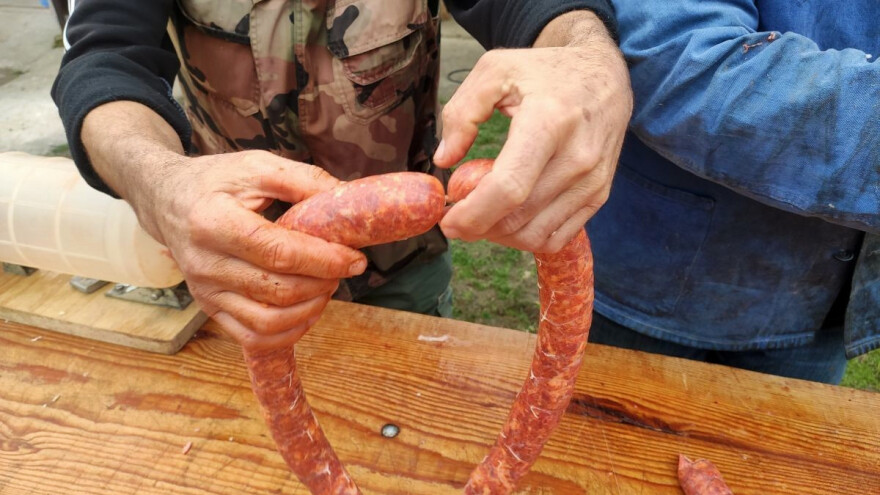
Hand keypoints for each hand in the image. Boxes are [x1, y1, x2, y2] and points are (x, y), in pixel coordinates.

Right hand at [138, 151, 366, 350]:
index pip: (279, 253)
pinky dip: (290, 331)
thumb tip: (349, 198)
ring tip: (327, 285)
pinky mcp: (209, 308)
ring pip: (269, 320)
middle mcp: (205, 263)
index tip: (355, 258)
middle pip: (278, 290)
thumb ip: (304, 180)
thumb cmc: (217, 182)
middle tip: (344, 266)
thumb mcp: (257, 166)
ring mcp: (205, 291)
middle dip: (324, 282)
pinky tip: (308, 309)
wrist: (168, 201)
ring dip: (311, 308)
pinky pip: (253, 336)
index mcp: (214, 222)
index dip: (324, 260)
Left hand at [434, 11, 631, 252]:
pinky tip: (509, 220)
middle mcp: (577, 157)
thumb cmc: (545, 71)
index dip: (473, 213)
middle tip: (457, 217)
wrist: (605, 75)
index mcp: (548, 122)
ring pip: (535, 236)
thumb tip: (444, 160)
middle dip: (478, 227)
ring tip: (482, 216)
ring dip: (499, 236)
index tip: (447, 220)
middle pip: (518, 218)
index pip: (509, 187)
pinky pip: (557, 239)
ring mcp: (592, 180)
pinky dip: (526, 238)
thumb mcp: (495, 70)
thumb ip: (462, 112)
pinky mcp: (599, 195)